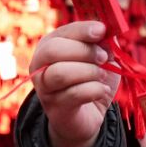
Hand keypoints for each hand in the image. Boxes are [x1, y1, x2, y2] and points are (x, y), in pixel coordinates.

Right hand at [30, 21, 119, 146]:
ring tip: (102, 76)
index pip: (62, 32)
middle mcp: (40, 65)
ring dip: (89, 72)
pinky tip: (102, 91)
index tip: (102, 31)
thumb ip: (101, 42)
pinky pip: (74, 94)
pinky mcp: (55, 108)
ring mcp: (44, 88)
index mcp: (49, 45)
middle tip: (103, 58)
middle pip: (54, 50)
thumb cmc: (91, 81)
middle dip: (84, 51)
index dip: (83, 30)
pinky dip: (95, 90)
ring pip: (60, 73)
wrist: (87, 116)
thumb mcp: (100, 57)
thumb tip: (105, 30)